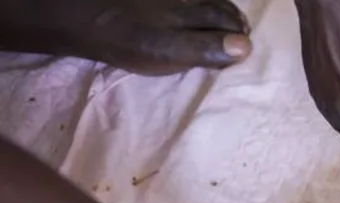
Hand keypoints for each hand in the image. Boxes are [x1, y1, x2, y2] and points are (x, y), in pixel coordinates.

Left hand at [0, 0, 251, 74]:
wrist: (83, 15)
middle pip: (216, 6)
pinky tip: (192, 6)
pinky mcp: (157, 2)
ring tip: (224, 16)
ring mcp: (171, 0)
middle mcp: (184, 1)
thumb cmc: (128, 40)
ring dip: (215, 7)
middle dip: (230, 18)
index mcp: (193, 15)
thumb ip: (206, 49)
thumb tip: (246, 48)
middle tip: (240, 29)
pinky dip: (196, 3)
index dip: (238, 34)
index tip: (246, 45)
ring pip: (200, 0)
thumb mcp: (169, 52)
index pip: (226, 22)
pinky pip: (186, 0)